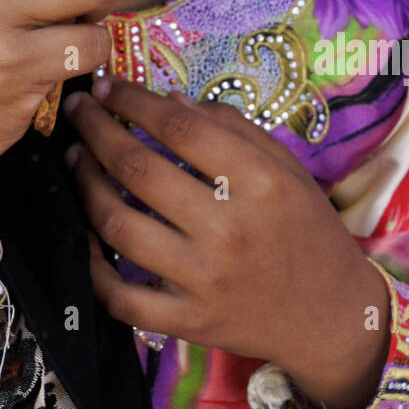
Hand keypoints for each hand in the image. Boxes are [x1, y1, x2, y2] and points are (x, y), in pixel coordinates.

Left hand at [63, 80, 391, 408]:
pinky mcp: (188, 322)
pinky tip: (82, 232)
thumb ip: (231, 128)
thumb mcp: (285, 167)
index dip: (131, 100)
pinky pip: (119, 296)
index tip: (105, 86)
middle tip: (78, 112)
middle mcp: (229, 229)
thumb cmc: (307, 228)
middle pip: (138, 169)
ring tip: (76, 160)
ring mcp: (204, 280)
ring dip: (85, 186)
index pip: (177, 127)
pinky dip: (90, 264)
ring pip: (117, 226)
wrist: (332, 317)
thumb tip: (167, 97)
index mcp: (259, 183)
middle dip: (96, 131)